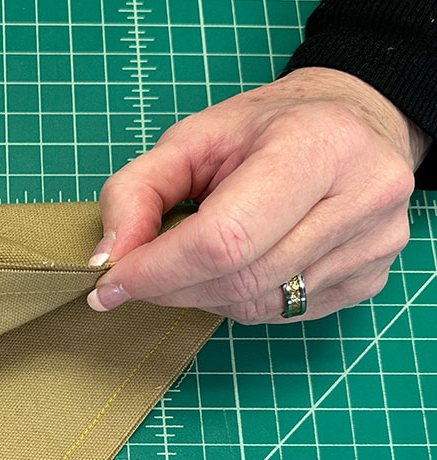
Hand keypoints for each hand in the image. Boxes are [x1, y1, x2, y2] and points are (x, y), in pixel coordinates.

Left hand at [88, 67, 432, 322]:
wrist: (352, 123)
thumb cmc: (266, 130)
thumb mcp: (192, 138)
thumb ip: (136, 191)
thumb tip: (108, 258)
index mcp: (317, 147)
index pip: (224, 238)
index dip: (157, 270)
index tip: (109, 283)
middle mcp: (361, 197)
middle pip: (239, 279)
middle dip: (171, 288)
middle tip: (136, 278)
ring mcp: (374, 244)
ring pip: (258, 305)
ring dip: (203, 296)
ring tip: (191, 262)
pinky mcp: (371, 278)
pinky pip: (283, 313)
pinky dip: (240, 300)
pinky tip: (237, 266)